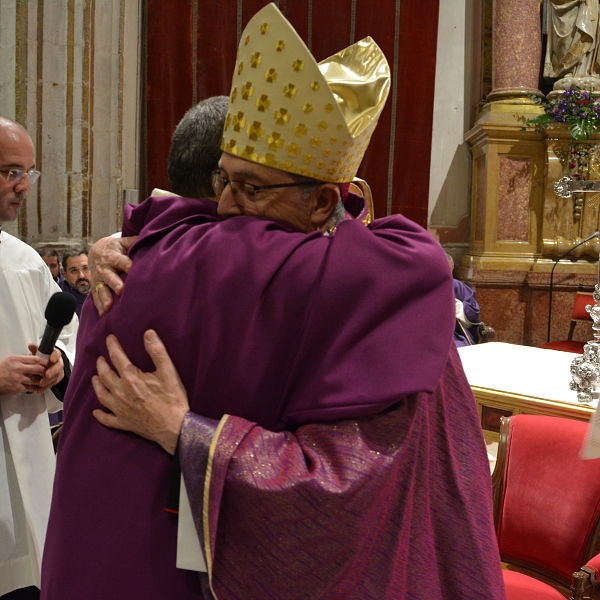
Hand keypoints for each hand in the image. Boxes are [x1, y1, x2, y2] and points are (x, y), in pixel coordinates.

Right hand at [0, 349, 61, 394]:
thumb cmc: (0, 370)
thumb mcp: (11, 360)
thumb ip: (23, 359)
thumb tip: (34, 359)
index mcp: (17, 359)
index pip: (36, 359)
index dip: (45, 362)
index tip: (49, 363)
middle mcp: (19, 368)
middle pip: (39, 369)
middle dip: (46, 371)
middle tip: (49, 373)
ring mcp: (18, 379)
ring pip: (37, 380)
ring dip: (42, 381)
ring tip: (45, 381)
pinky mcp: (17, 388)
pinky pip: (31, 388)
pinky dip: (36, 388)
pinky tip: (38, 387)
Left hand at [28, 345, 64, 393]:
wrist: (38, 368)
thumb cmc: (38, 360)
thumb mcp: (36, 354)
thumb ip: (35, 350)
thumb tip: (31, 346)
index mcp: (54, 354)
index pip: (57, 353)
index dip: (55, 356)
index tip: (51, 360)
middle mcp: (58, 362)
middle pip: (59, 366)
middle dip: (53, 371)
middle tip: (46, 375)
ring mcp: (58, 370)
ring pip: (58, 375)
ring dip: (50, 380)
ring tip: (41, 384)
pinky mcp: (57, 378)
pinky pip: (54, 382)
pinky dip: (47, 386)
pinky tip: (40, 389)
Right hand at [89, 235, 136, 315]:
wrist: (96, 251)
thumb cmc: (116, 248)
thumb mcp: (124, 242)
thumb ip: (135, 241)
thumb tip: (151, 236)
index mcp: (114, 256)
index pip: (123, 261)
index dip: (128, 266)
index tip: (134, 270)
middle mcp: (105, 269)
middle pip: (110, 277)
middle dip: (115, 284)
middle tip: (121, 290)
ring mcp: (99, 279)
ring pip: (101, 289)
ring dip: (105, 298)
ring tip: (109, 308)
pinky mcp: (95, 287)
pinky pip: (96, 297)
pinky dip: (99, 306)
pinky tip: (104, 315)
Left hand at [92, 330, 189, 453]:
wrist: (174, 427)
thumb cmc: (172, 399)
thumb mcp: (169, 372)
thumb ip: (157, 351)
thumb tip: (148, 333)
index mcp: (131, 378)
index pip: (117, 358)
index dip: (112, 346)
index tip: (109, 338)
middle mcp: (121, 392)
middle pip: (105, 375)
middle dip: (102, 364)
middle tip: (101, 358)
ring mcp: (120, 409)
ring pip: (102, 394)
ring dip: (97, 384)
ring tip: (96, 377)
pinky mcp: (123, 423)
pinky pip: (107, 419)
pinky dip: (100, 415)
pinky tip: (96, 411)